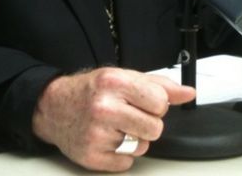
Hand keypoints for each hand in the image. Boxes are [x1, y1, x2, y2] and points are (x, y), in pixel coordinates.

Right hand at [31, 67, 195, 171]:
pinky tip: (106, 140)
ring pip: (142, 147)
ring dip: (134, 140)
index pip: (160, 102)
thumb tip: (188, 93)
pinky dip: (120, 155)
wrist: (53, 107)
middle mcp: (104, 108)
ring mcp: (96, 134)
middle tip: (129, 116)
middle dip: (147, 124)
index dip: (156, 104)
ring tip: (115, 127)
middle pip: (155, 128)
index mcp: (114, 82)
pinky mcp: (92, 156)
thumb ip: (159, 85)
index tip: (143, 102)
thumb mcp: (124, 77)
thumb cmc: (91, 91)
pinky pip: (126, 163)